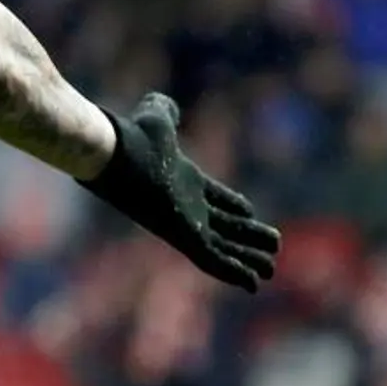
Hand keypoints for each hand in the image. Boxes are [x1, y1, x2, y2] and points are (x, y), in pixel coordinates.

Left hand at [79, 93, 281, 291]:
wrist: (113, 155)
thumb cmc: (131, 138)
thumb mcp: (155, 119)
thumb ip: (163, 111)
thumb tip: (163, 102)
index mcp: (184, 182)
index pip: (215, 198)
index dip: (234, 206)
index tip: (251, 213)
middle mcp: (186, 206)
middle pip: (224, 226)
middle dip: (248, 238)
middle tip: (273, 248)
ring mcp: (184, 224)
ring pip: (223, 247)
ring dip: (246, 259)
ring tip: (270, 270)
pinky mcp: (182, 237)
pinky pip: (212, 260)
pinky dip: (232, 271)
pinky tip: (252, 283)